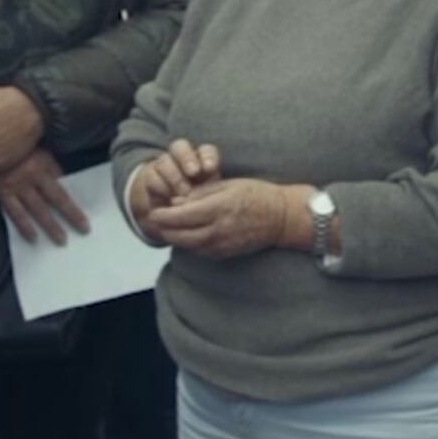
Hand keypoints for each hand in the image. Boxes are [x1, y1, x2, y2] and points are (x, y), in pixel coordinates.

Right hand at [0, 151, 89, 244]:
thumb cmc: (16, 149)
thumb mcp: (38, 153)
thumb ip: (51, 169)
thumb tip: (63, 184)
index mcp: (44, 166)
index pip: (64, 188)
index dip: (75, 203)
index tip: (86, 217)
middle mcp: (33, 178)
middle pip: (56, 199)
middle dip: (71, 215)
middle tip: (83, 231)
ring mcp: (17, 186)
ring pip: (37, 209)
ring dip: (50, 225)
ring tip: (61, 239)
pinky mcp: (2, 192)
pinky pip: (15, 212)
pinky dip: (24, 226)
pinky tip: (33, 237)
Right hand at [128, 140, 223, 234]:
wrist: (171, 209)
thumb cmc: (199, 201)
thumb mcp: (210, 195)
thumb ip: (215, 189)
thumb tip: (224, 191)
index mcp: (200, 159)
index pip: (205, 149)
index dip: (207, 156)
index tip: (210, 168)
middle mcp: (180, 157)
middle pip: (180, 146)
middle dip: (187, 158)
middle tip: (194, 172)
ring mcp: (163, 165)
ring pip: (165, 161)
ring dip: (175, 175)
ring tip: (184, 192)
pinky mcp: (150, 178)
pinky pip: (152, 177)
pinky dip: (162, 187)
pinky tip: (170, 198)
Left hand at [149, 178, 300, 261]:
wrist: (283, 218)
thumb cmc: (258, 195)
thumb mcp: (230, 184)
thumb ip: (201, 193)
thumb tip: (177, 202)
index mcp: (219, 207)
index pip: (180, 216)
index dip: (163, 215)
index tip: (154, 211)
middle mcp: (219, 228)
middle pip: (179, 235)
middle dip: (164, 229)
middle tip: (156, 221)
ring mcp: (222, 244)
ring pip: (187, 246)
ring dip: (174, 238)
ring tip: (168, 229)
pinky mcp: (226, 253)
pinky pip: (199, 251)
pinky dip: (188, 244)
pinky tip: (187, 236)